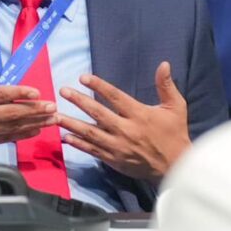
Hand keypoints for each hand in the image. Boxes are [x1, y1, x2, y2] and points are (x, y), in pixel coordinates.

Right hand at [0, 49, 56, 160]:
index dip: (17, 94)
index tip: (35, 92)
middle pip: (10, 113)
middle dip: (33, 111)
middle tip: (52, 107)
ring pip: (11, 127)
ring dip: (33, 123)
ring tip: (51, 120)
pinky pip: (5, 139)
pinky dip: (21, 135)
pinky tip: (35, 131)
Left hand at [56, 61, 189, 180]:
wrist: (176, 166)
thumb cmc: (174, 134)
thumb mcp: (176, 107)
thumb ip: (166, 86)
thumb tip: (164, 64)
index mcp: (139, 114)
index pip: (115, 97)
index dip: (98, 86)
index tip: (83, 78)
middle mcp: (126, 129)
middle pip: (97, 113)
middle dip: (78, 101)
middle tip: (62, 91)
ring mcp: (118, 146)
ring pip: (90, 133)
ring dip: (71, 124)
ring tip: (55, 116)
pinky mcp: (114, 159)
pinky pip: (92, 150)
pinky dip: (78, 144)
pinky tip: (65, 137)